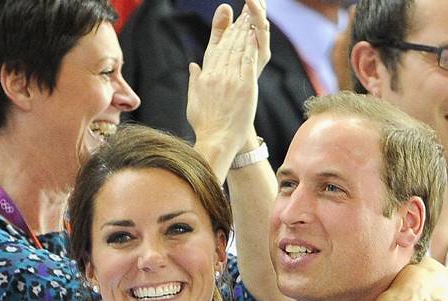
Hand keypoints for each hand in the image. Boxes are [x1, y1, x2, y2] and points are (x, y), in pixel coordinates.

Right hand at [187, 0, 269, 167]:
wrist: (216, 140)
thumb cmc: (205, 125)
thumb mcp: (194, 100)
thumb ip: (194, 80)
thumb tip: (193, 66)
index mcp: (205, 76)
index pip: (216, 48)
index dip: (223, 32)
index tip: (229, 19)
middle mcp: (216, 74)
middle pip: (228, 45)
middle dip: (236, 27)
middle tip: (243, 12)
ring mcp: (230, 79)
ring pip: (238, 50)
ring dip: (244, 32)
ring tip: (250, 18)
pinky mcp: (245, 86)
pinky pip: (248, 61)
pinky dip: (250, 46)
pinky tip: (254, 34)